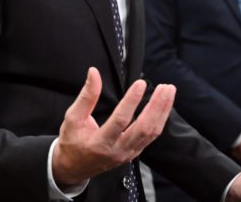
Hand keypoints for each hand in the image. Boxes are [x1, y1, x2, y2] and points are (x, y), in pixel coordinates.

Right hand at [52, 67, 175, 185]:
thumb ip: (86, 96)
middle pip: (143, 128)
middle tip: (165, 87)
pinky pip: (151, 137)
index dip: (131, 101)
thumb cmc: (72, 141)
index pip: (121, 120)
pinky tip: (164, 105)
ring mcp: (128, 154)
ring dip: (163, 111)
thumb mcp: (72, 118)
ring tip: (169, 91)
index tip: (140, 83)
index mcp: (99, 143)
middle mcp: (117, 150)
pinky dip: (160, 120)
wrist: (74, 168)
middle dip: (157, 106)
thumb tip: (94, 73)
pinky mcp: (134, 153)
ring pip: (151, 133)